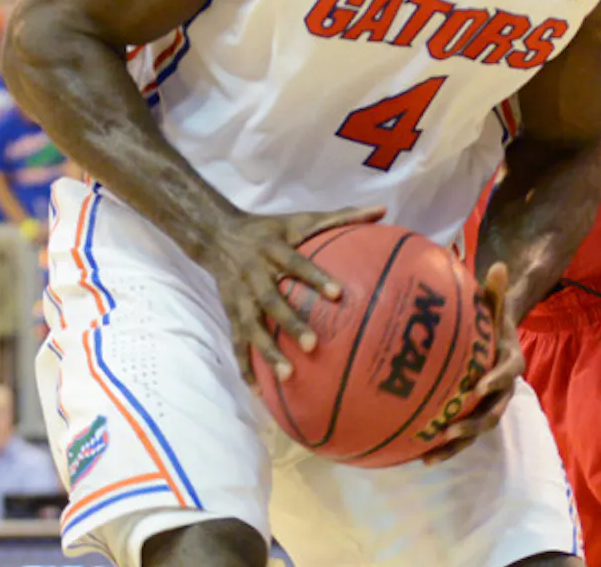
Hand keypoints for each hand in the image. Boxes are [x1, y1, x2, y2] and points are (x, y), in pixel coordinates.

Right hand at [200, 203, 385, 383]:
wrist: (217, 235)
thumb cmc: (272, 229)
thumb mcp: (303, 218)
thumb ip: (342, 216)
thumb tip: (383, 209)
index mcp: (274, 249)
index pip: (296, 263)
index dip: (314, 277)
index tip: (337, 294)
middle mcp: (255, 274)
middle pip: (271, 300)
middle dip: (290, 323)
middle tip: (313, 345)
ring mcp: (239, 296)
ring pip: (251, 327)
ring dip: (267, 353)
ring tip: (288, 376)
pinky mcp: (229, 313)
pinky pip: (237, 342)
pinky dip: (245, 366)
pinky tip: (259, 391)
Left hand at [422, 262, 524, 464]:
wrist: (498, 337)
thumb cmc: (492, 318)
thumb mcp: (496, 303)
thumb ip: (496, 290)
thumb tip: (499, 265)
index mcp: (512, 361)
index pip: (509, 373)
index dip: (496, 381)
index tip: (478, 387)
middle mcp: (503, 388)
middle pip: (494, 411)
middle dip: (473, 424)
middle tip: (451, 431)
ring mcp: (489, 404)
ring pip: (477, 429)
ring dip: (457, 444)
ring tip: (431, 454)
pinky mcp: (473, 413)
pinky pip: (461, 433)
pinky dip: (443, 446)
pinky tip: (417, 455)